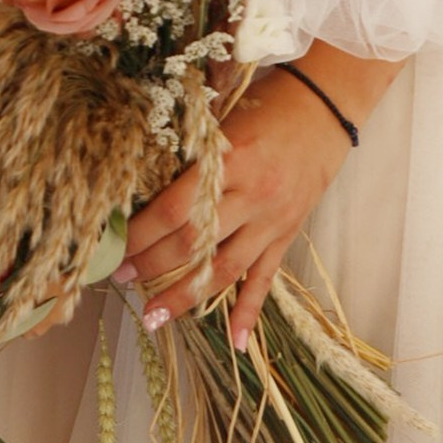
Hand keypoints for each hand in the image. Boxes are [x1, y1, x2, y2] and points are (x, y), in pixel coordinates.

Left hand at [124, 69, 351, 350]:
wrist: (325, 108)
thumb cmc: (267, 101)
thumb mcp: (223, 115)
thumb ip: (192, 149)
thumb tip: (142, 175)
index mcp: (230, 161)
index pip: (176, 208)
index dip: (142, 233)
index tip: (116, 247)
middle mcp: (252, 196)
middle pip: (195, 243)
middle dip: (153, 266)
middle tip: (121, 279)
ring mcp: (272, 221)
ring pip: (225, 270)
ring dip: (186, 297)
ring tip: (154, 317)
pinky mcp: (288, 234)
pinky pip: (266, 279)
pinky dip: (250, 311)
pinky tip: (236, 342)